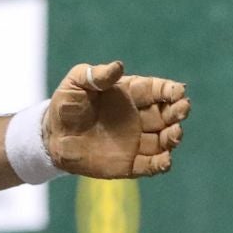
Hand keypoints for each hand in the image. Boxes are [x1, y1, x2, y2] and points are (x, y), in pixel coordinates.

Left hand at [44, 61, 190, 177]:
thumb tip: (118, 66)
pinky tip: (165, 160)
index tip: (178, 91)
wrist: (52, 137)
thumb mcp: (75, 83)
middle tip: (181, 110)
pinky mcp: (129, 163)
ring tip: (173, 133)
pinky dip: (162, 164)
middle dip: (178, 111)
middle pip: (167, 114)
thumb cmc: (65, 105)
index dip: (170, 90)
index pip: (157, 90)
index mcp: (130, 94)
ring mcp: (136, 141)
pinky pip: (151, 165)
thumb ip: (95, 75)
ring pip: (164, 140)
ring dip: (173, 137)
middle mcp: (138, 117)